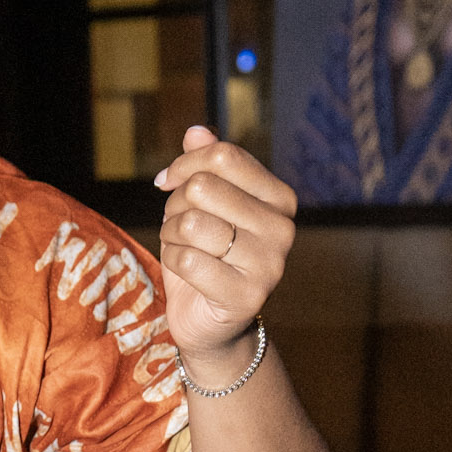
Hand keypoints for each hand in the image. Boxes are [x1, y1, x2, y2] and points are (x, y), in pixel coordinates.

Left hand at [155, 124, 295, 377]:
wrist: (209, 320)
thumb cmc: (205, 254)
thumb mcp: (201, 205)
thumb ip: (203, 165)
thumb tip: (196, 131)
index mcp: (280, 198)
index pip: (224, 156)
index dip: (184, 164)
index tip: (167, 181)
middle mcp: (283, 229)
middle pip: (203, 187)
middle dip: (176, 205)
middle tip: (179, 227)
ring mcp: (270, 265)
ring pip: (191, 223)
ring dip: (171, 236)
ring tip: (184, 249)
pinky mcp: (246, 297)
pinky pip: (187, 259)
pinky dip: (173, 262)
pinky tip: (186, 274)